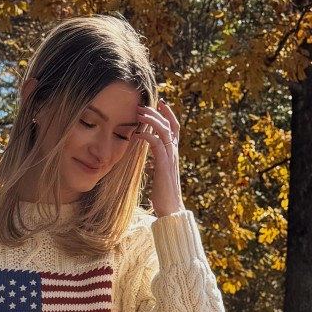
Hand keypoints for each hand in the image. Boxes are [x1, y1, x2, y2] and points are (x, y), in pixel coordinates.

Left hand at [138, 99, 182, 216]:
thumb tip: (149, 153)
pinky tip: (137, 134)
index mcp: (173, 154)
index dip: (168, 114)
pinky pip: (157, 145)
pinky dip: (147, 136)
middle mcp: (174, 153)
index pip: (174, 128)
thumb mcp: (160, 173)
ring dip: (151, 120)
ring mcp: (170, 159)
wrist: (171, 209)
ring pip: (164, 131)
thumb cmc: (163, 194)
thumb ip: (157, 160)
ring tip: (139, 113)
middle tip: (144, 104)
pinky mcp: (164, 166)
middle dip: (158, 112)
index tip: (160, 102)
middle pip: (170, 125)